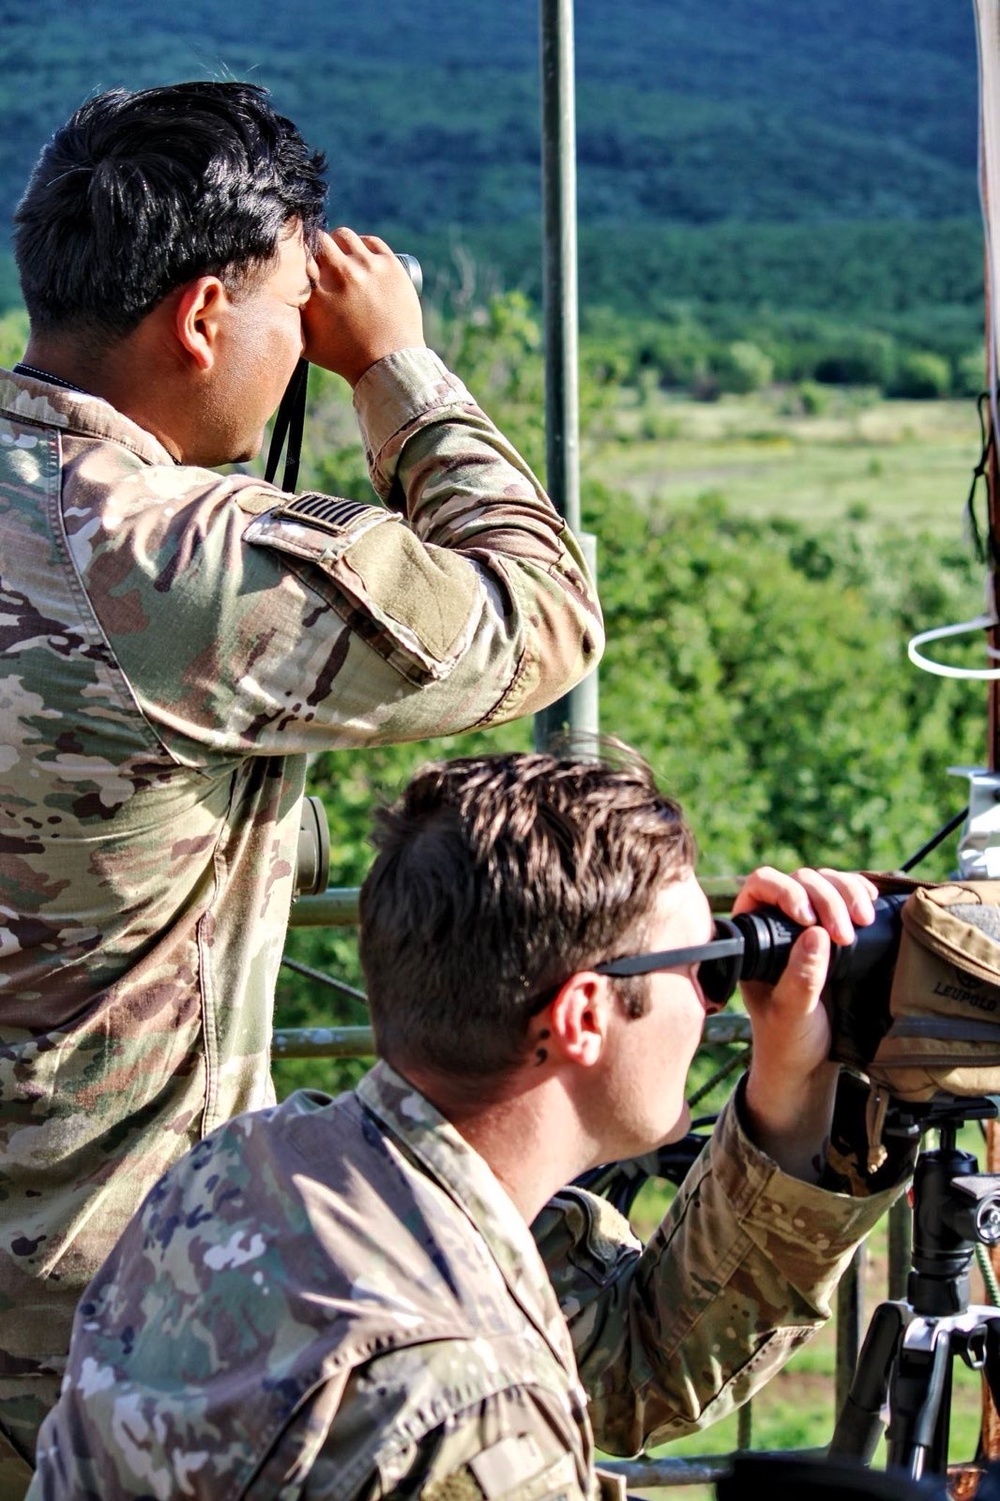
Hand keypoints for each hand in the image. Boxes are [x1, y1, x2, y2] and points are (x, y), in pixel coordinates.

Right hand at [301, 228, 424, 385]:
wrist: (386, 365)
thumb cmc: (343, 358)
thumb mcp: (305, 342)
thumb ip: (288, 317)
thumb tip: (273, 297)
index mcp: (315, 291)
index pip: (297, 253)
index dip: (297, 256)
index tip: (301, 263)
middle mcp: (339, 273)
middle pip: (318, 238)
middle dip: (316, 248)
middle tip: (322, 262)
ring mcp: (366, 267)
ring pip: (344, 235)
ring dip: (338, 244)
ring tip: (341, 259)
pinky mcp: (390, 266)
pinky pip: (371, 241)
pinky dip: (363, 246)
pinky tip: (361, 258)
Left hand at [733, 866, 878, 1180]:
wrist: (810, 1060)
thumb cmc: (786, 1038)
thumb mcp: (791, 1012)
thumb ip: (801, 978)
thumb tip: (816, 933)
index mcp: (752, 933)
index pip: (762, 885)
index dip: (786, 891)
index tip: (807, 918)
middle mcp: (777, 919)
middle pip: (801, 879)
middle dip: (828, 898)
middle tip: (846, 937)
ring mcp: (809, 921)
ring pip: (827, 881)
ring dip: (849, 894)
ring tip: (864, 923)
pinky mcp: (837, 927)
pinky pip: (849, 894)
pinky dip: (862, 894)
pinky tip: (872, 907)